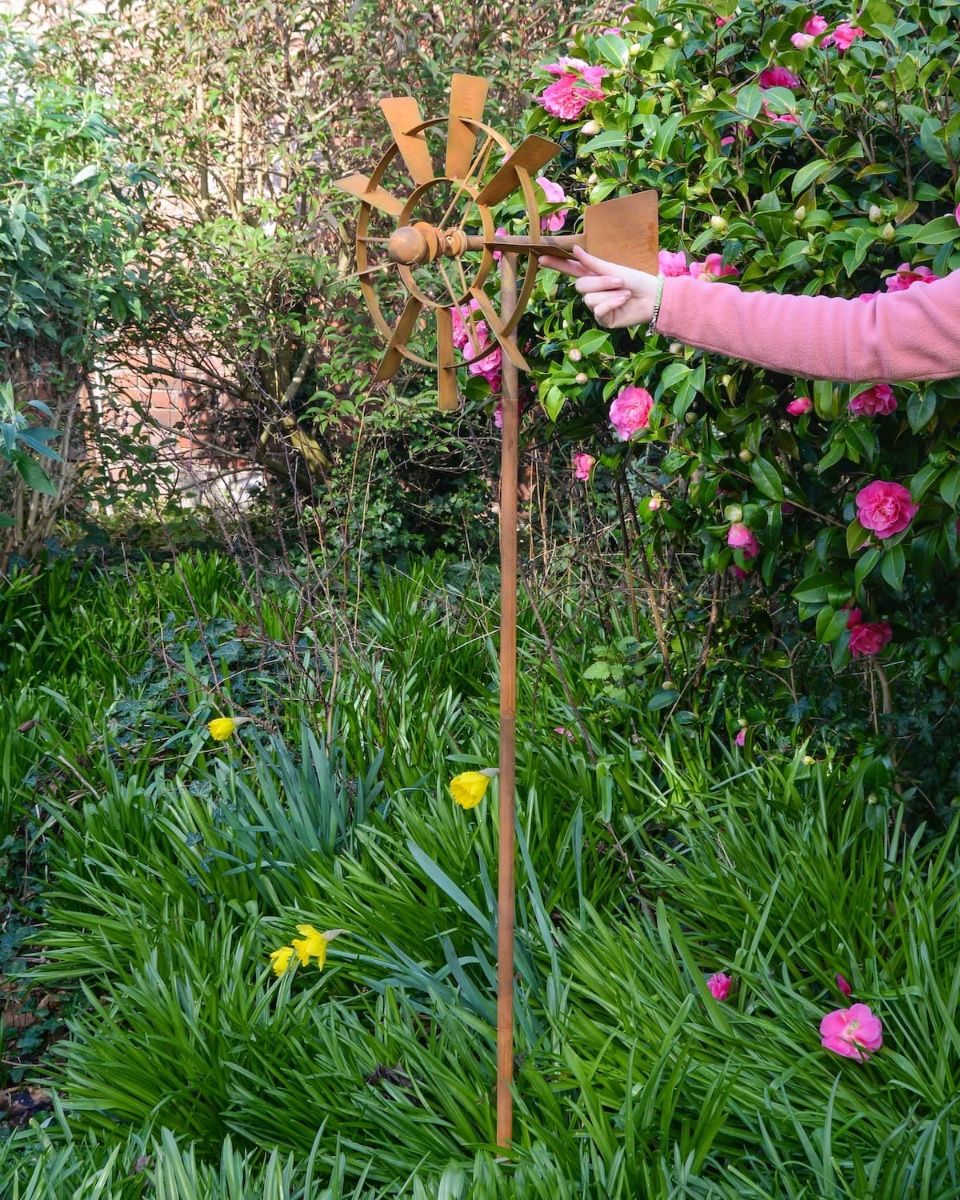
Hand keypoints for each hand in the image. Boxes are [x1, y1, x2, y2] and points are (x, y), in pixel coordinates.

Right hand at [538, 244, 660, 329]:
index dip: (556, 264)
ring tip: (625, 292)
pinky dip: (612, 303)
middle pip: (580, 285)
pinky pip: (598, 310)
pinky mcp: (603, 318)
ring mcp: (596, 306)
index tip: (540, 257)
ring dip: (609, 293)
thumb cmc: (637, 280)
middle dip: (600, 282)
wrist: (654, 297)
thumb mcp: (613, 268)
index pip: (570, 269)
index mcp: (594, 275)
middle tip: (619, 281)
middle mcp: (593, 291)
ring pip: (589, 298)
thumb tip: (574, 249)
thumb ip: (592, 262)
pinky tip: (624, 300)